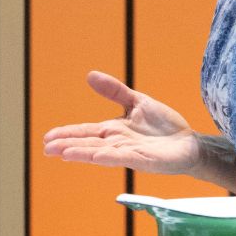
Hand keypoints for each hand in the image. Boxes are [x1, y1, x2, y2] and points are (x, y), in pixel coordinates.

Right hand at [41, 71, 202, 175]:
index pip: (85, 131)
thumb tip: (90, 75)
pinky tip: (94, 157)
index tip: (48, 137)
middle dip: (67, 146)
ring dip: (82, 153)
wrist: (189, 143)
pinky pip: (123, 158)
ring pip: (100, 153)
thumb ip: (114, 91)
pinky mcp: (144, 160)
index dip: (67, 133)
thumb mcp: (136, 102)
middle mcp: (117, 143)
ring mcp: (129, 153)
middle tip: (46, 149)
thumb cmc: (163, 126)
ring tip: (63, 154)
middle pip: (87, 144)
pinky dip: (108, 157)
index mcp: (113, 130)